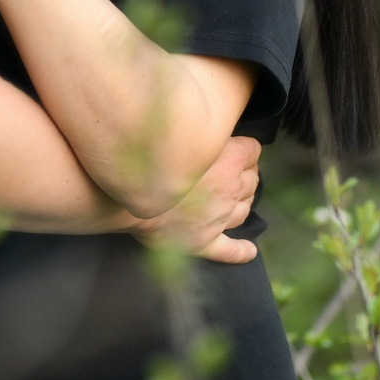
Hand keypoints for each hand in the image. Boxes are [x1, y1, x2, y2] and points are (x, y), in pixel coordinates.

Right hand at [131, 134, 261, 262]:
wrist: (125, 197)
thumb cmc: (150, 159)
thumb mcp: (182, 131)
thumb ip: (201, 130)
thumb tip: (209, 127)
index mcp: (229, 162)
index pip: (253, 151)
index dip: (245, 147)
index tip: (234, 145)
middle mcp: (230, 191)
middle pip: (252, 180)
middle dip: (246, 172)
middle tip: (231, 168)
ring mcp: (218, 219)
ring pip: (244, 209)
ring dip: (244, 201)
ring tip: (235, 196)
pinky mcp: (204, 241)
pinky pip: (229, 250)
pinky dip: (241, 252)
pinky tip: (249, 251)